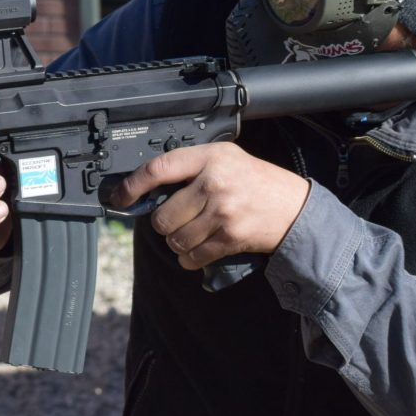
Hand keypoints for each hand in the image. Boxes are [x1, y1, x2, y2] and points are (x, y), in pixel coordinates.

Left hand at [105, 142, 309, 271]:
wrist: (295, 208)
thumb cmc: (256, 182)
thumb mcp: (226, 159)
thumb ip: (191, 167)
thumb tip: (148, 187)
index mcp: (209, 158)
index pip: (158, 168)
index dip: (132, 185)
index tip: (120, 196)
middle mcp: (214, 182)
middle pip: (162, 216)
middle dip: (164, 224)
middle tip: (178, 219)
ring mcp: (223, 211)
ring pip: (175, 239)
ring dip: (178, 242)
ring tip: (194, 233)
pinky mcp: (230, 237)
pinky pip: (192, 256)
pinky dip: (190, 258)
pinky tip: (200, 248)